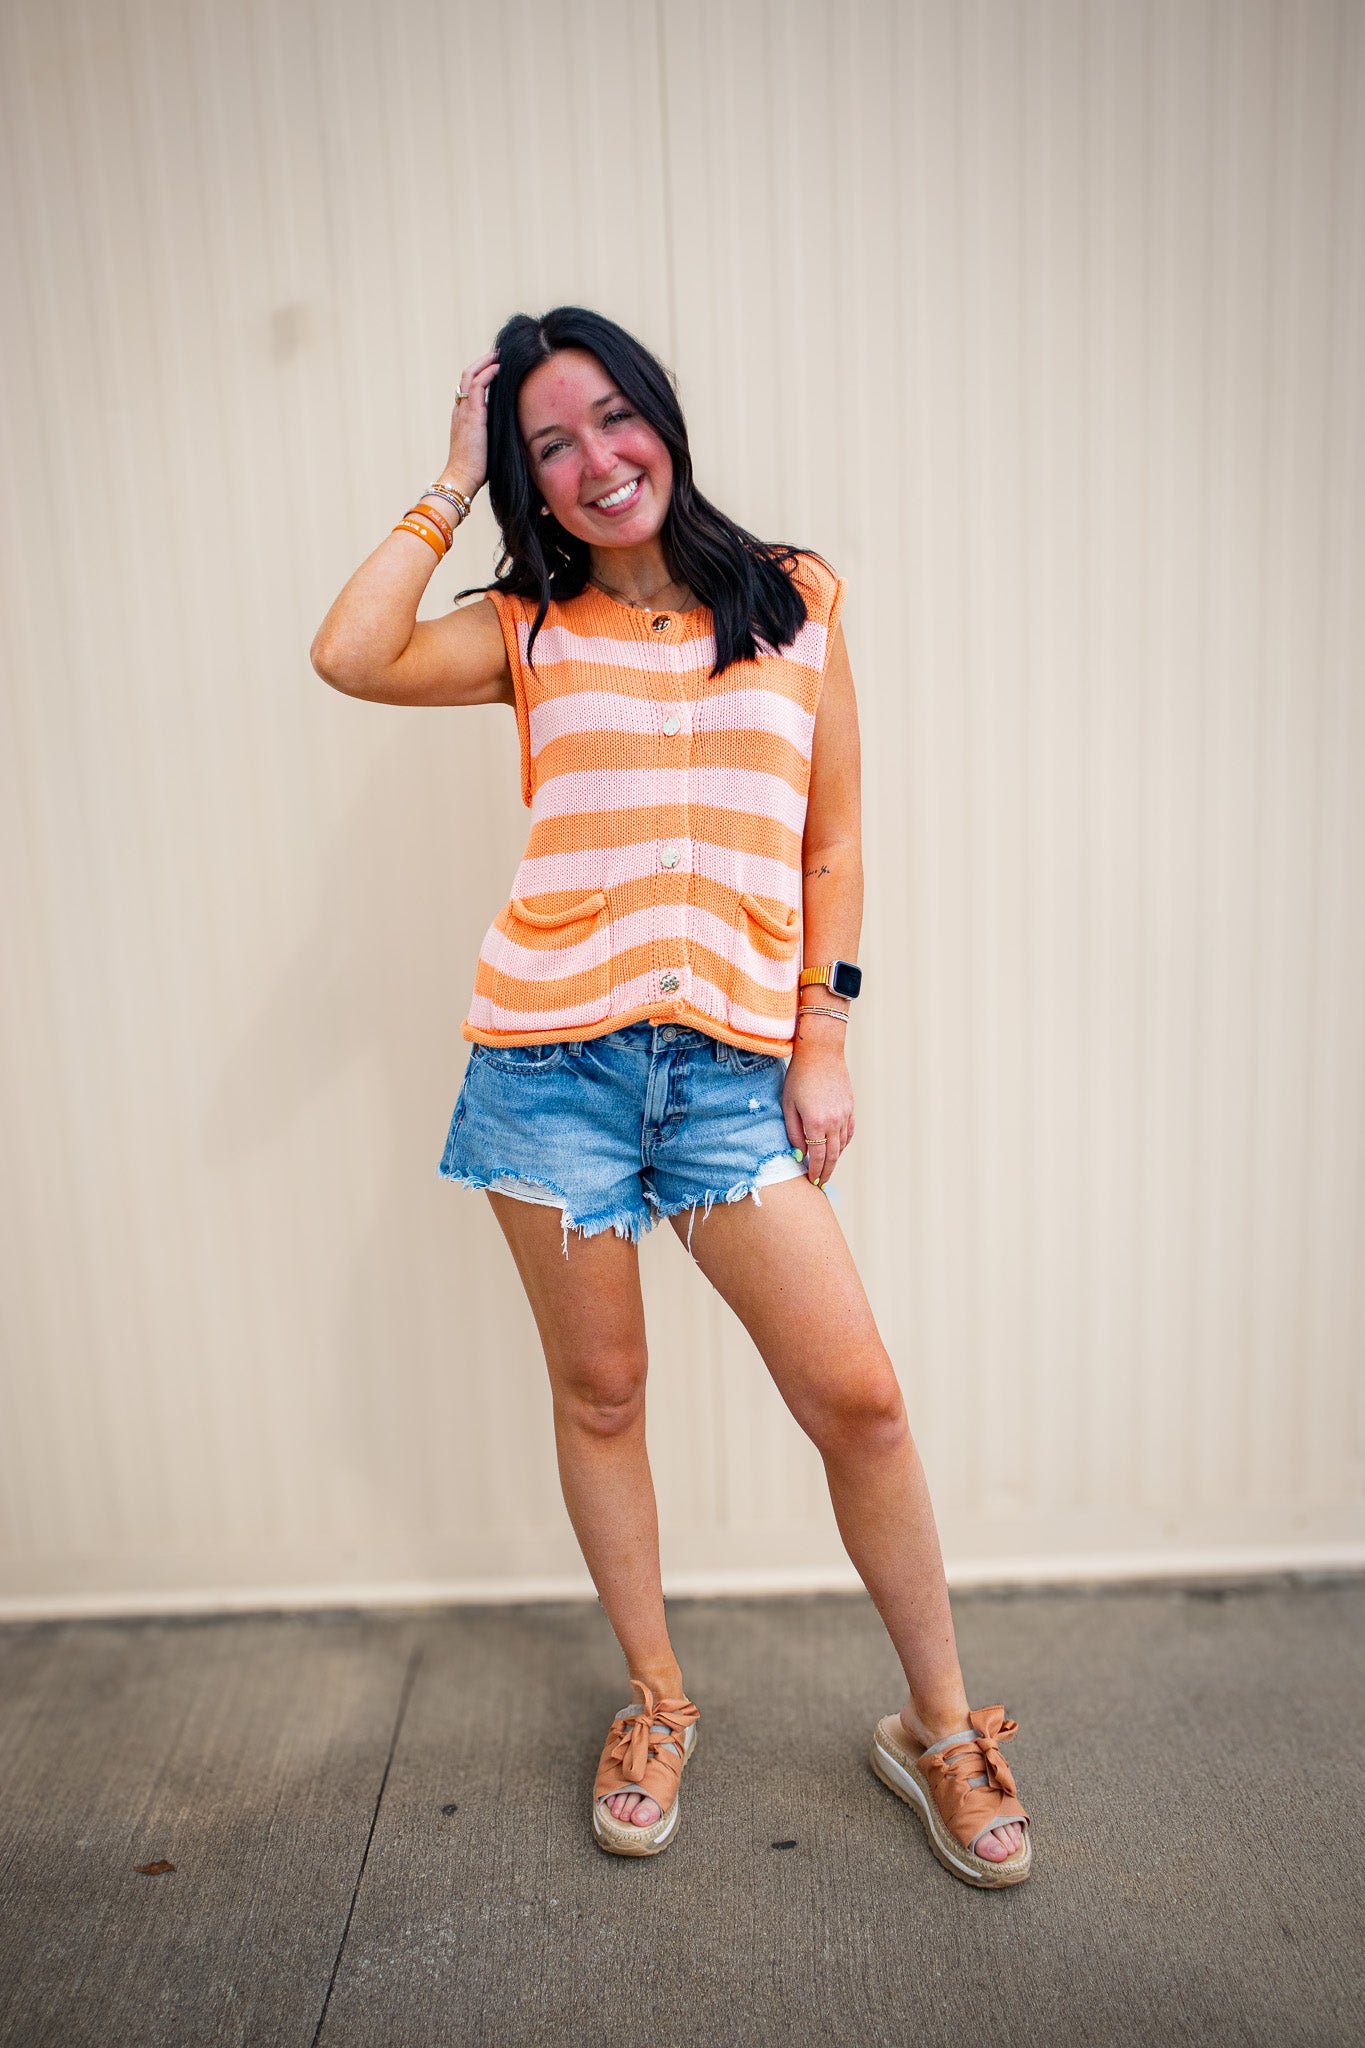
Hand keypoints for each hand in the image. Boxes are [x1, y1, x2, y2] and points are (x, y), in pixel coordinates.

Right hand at [438, 349, 499, 500]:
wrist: (462, 478)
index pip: (469, 388)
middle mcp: (460, 410)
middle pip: (467, 376)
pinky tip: (501, 368)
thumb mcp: (486, 447)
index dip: (481, 374)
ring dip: (486, 362)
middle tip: (499, 354)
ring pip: (471, 375)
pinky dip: (489, 372)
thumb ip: (494, 435)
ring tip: (501, 354)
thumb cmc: (476, 471)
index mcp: (462, 417)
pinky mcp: (472, 415)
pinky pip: (478, 385)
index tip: (497, 368)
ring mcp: (464, 411)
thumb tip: (514, 433)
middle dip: (483, 362)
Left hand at [783, 1036, 853, 1185]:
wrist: (821, 1053)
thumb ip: (793, 1132)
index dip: (815, 1172)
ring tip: (827, 1169)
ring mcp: (845, 1114)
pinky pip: (849, 1132)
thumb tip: (800, 1154)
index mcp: (816, 1123)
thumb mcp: (788, 1105)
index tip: (812, 1182)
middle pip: (832, 1156)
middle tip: (821, 1183)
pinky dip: (843, 1144)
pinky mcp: (850, 1107)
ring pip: (842, 1145)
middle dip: (826, 1172)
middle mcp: (834, 1122)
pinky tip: (837, 1149)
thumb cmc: (799, 1077)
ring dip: (835, 1160)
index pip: (817, 1157)